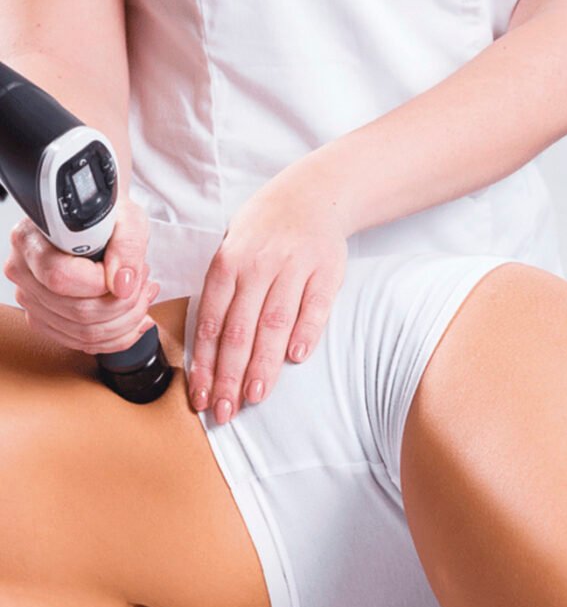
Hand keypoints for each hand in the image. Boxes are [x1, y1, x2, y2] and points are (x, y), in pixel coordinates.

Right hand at [3, 198, 159, 353]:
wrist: (99, 220)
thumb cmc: (108, 214)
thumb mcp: (126, 218)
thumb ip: (127, 247)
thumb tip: (123, 285)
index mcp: (31, 240)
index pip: (63, 278)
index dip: (104, 283)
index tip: (129, 271)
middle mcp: (25, 272)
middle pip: (77, 312)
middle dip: (126, 305)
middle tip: (145, 283)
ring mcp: (33, 299)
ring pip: (83, 334)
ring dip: (126, 322)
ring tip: (143, 297)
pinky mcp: (46, 318)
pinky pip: (82, 343)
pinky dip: (117, 336)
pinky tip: (135, 317)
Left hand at [188, 163, 348, 423]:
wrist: (312, 195)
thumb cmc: (264, 230)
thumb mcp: (232, 249)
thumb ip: (221, 294)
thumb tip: (210, 350)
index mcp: (228, 262)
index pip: (211, 322)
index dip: (205, 363)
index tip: (200, 396)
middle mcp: (258, 265)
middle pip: (239, 330)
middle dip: (228, 375)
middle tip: (224, 411)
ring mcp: (294, 266)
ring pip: (274, 323)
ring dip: (263, 363)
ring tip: (253, 397)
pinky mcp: (326, 270)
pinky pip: (314, 305)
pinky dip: (306, 332)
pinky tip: (296, 359)